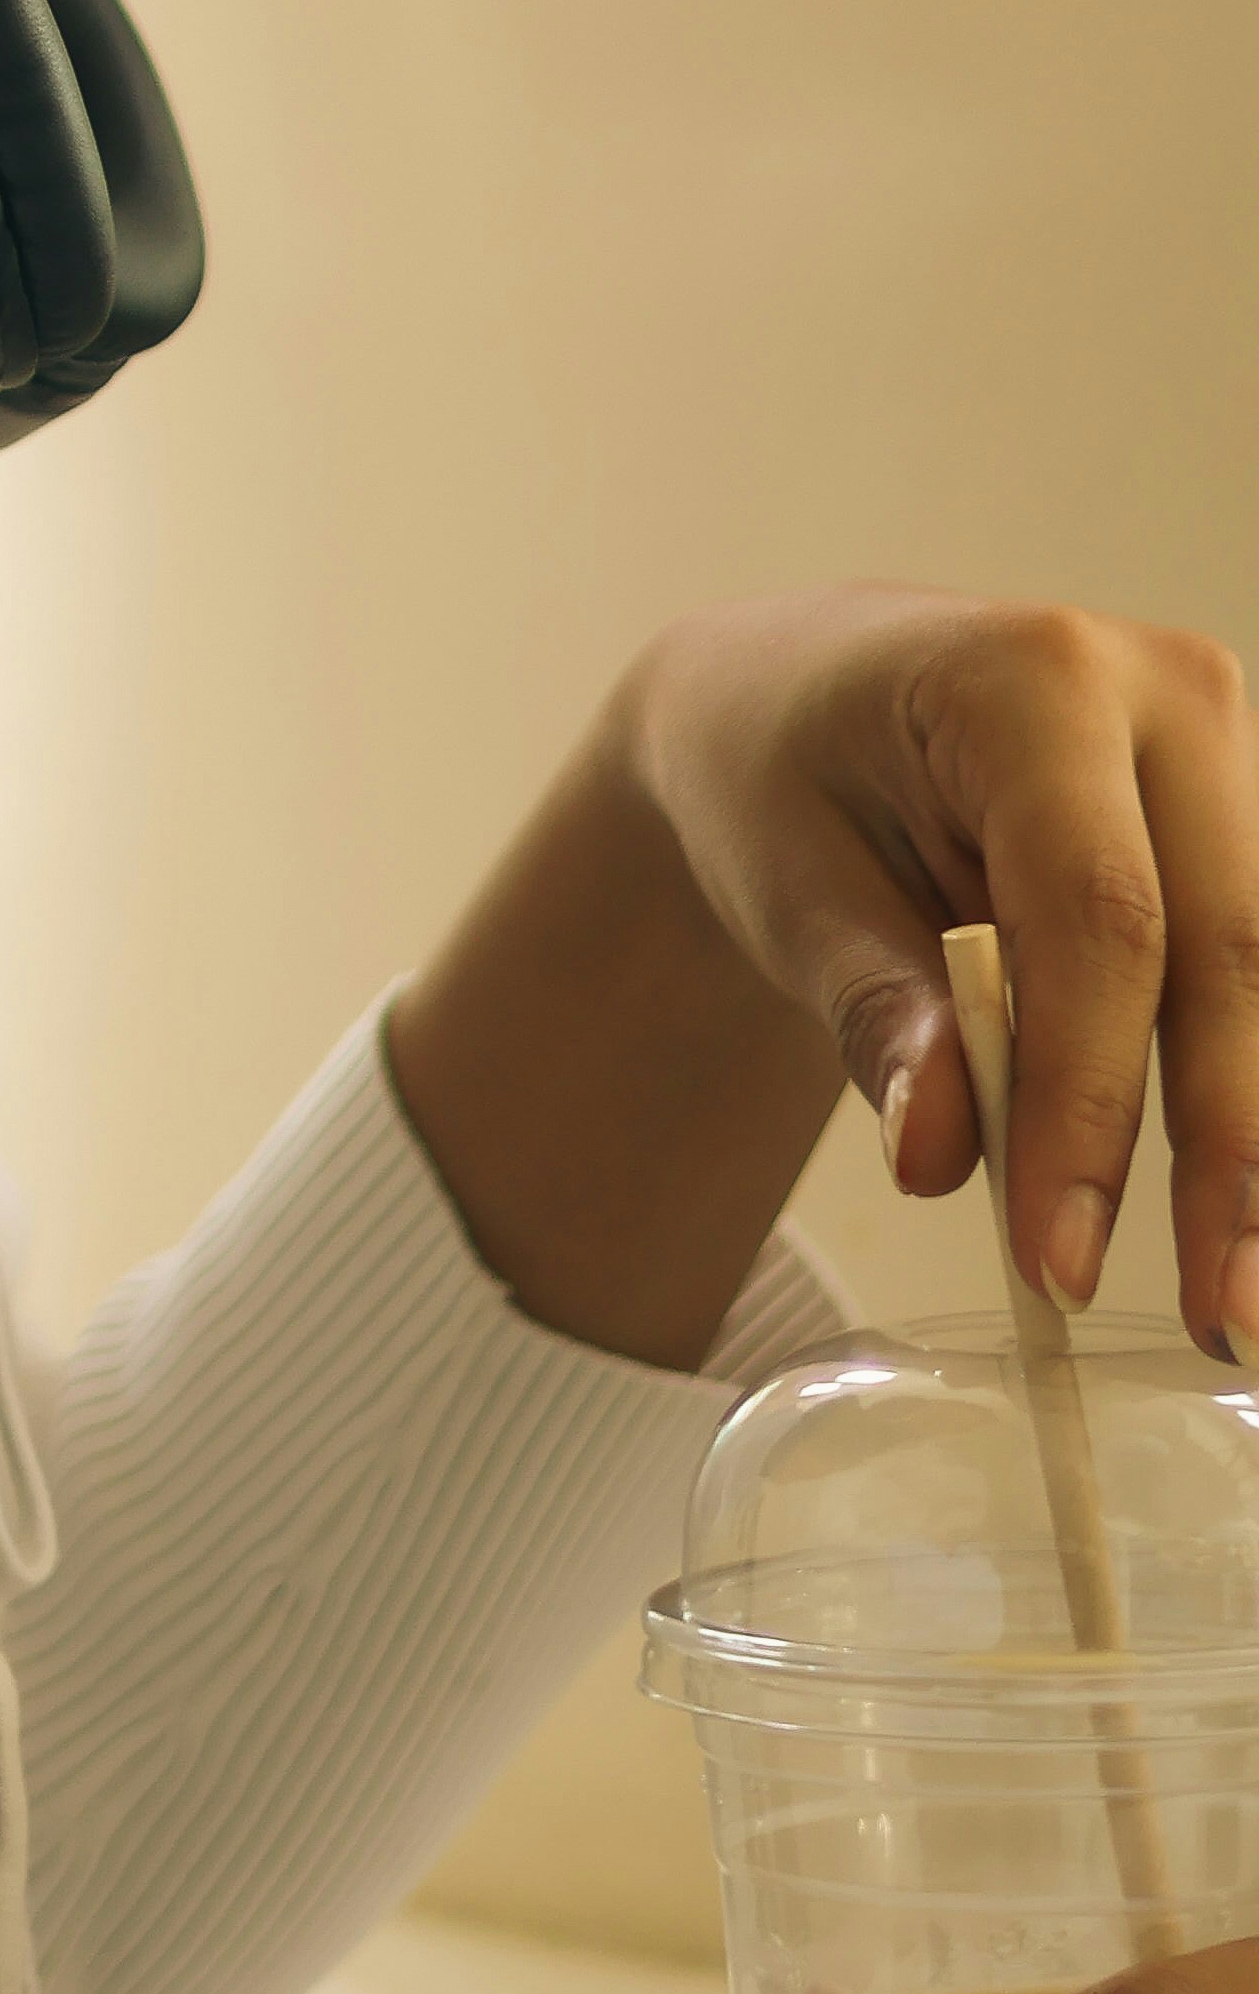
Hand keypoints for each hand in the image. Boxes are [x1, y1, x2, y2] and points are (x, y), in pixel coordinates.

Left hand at [621, 588, 1258, 1355]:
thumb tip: (940, 1152)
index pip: (1101, 915)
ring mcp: (1231, 749)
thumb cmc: (782, 776)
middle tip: (1214, 1316)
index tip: (1061, 1261)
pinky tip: (1240, 1208)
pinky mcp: (1251, 820)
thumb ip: (875, 1011)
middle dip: (1225, 1152)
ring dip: (1257, 1141)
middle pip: (1232, 948)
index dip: (1095, 1100)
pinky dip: (1251, 1090)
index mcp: (1035, 676)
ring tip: (1238, 1301)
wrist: (801, 697)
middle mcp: (1167, 692)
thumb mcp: (787, 885)